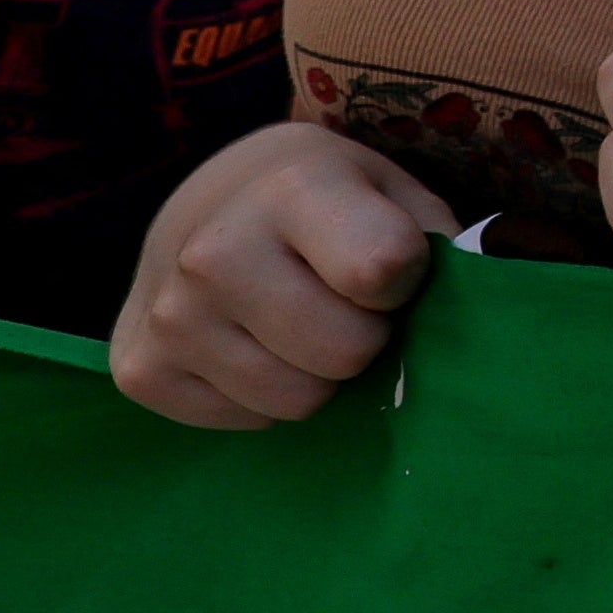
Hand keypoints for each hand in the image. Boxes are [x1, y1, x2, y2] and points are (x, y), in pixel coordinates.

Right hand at [111, 122, 449, 427]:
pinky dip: (262, 396)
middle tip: (344, 302)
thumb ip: (438, 246)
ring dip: (315, 373)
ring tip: (297, 320)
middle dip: (364, 337)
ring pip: (295, 401)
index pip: (383, 269)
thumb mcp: (394, 192)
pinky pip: (244, 423)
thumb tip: (474, 311)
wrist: (214, 200)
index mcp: (292, 189)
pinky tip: (251, 342)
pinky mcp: (138, 371)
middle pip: (344, 353)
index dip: (406, 282)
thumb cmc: (331, 200)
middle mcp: (214, 253)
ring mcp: (170, 317)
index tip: (391, 265)